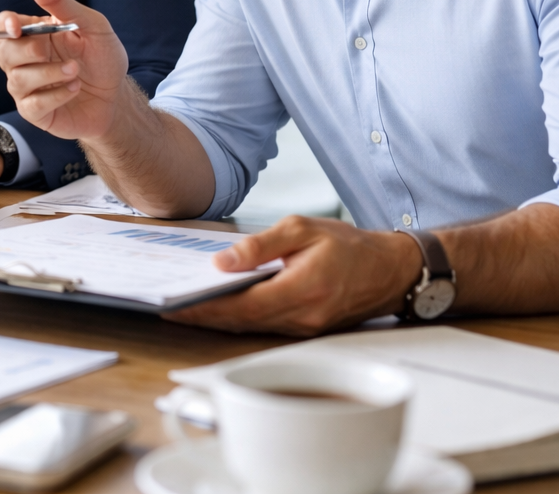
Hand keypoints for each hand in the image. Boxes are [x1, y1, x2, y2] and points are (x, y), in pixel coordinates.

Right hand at [0, 0, 130, 139]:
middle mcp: (25, 60)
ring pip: (16, 79)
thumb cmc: (103, 59)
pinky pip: (31, 104)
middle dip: (30, 51)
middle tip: (58, 53)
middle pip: (4, 52)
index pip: (3, 25)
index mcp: (34, 35)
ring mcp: (27, 88)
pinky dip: (55, 95)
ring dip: (48, 74)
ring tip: (74, 72)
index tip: (17, 28)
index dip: (3, 25)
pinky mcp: (35, 112)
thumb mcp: (91, 25)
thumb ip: (60, 0)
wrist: (118, 98)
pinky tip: (74, 89)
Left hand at [163, 216, 421, 335]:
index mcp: (302, 290)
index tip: (175, 306)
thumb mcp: (302, 229)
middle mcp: (303, 316)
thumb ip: (260, 246)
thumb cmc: (348, 245)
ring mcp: (305, 327)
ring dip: (218, 320)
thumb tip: (223, 262)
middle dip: (203, 316)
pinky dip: (239, 319)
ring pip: (251, 327)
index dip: (206, 308)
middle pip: (241, 322)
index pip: (242, 306)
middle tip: (168, 308)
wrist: (390, 269)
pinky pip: (265, 326)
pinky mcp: (306, 329)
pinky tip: (219, 307)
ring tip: (184, 307)